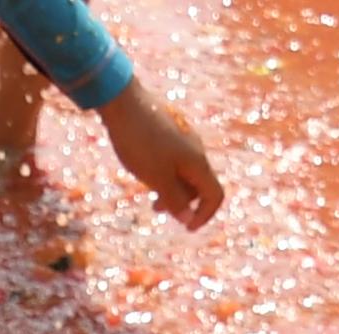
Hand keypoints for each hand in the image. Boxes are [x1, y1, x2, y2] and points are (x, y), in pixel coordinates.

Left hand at [95, 80, 224, 231]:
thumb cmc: (140, 142)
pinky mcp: (170, 129)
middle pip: (200, 184)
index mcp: (198, 162)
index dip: (205, 215)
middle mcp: (196, 148)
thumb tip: (188, 219)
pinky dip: (165, 171)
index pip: (215, 195)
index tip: (186, 227)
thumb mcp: (156, 178)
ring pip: (185, 170)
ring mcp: (184, 137)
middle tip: (156, 208)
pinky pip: (175, 157)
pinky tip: (144, 167)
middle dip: (183, 202)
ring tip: (149, 191)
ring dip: (172, 187)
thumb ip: (175, 200)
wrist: (123, 101)